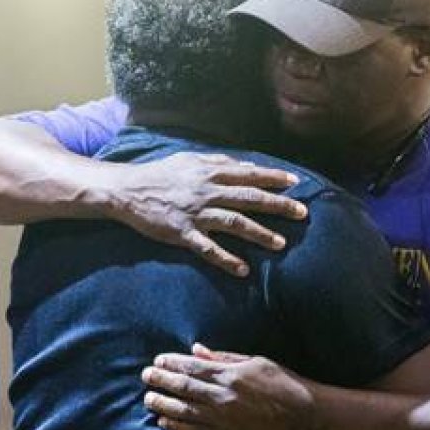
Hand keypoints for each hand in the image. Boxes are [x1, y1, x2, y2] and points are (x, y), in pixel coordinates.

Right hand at [105, 153, 307, 275]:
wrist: (127, 190)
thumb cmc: (161, 174)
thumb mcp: (191, 160)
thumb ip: (219, 162)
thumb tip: (247, 166)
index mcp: (210, 172)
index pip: (249, 174)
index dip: (274, 178)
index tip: (296, 183)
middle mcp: (207, 192)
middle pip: (249, 198)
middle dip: (278, 206)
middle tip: (302, 214)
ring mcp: (196, 214)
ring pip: (234, 224)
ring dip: (259, 234)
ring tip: (281, 244)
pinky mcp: (183, 234)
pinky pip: (208, 248)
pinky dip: (226, 260)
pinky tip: (243, 269)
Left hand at [141, 344, 315, 429]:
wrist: (300, 412)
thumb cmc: (281, 381)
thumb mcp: (254, 360)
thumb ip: (223, 356)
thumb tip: (196, 349)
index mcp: (230, 373)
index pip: (192, 366)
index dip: (172, 363)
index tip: (158, 360)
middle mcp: (223, 395)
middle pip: (183, 387)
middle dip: (161, 380)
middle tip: (145, 376)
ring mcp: (223, 417)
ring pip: (184, 410)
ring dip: (163, 403)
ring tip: (148, 398)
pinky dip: (176, 426)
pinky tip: (163, 421)